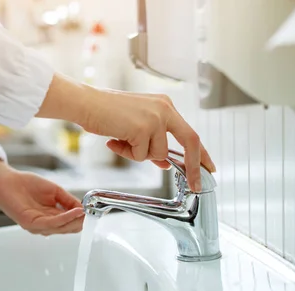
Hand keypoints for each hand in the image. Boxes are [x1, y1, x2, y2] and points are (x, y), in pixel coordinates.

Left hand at [0, 160, 83, 234]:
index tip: (92, 211)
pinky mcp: (30, 223)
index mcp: (52, 218)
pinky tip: (74, 211)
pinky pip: (51, 223)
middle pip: (68, 228)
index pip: (71, 224)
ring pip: (62, 228)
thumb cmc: (27, 185)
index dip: (82, 219)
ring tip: (84, 212)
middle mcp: (45, 225)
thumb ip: (68, 200)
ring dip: (74, 220)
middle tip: (90, 212)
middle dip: (80, 221)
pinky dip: (65, 218)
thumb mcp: (55, 192)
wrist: (7, 181)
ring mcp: (37, 226)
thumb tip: (83, 208)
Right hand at [36, 74, 215, 191]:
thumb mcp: (136, 125)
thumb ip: (153, 140)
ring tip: (121, 141)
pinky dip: (127, 154)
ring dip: (139, 155)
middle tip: (197, 184)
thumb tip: (164, 162)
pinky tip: (115, 140)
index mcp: (165, 105)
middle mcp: (164, 109)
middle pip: (191, 141)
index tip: (209, 167)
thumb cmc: (105, 113)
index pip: (190, 132)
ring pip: (158, 154)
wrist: (85, 103)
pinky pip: (141, 156)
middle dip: (195, 166)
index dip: (201, 152)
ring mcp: (155, 118)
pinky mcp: (143, 128)